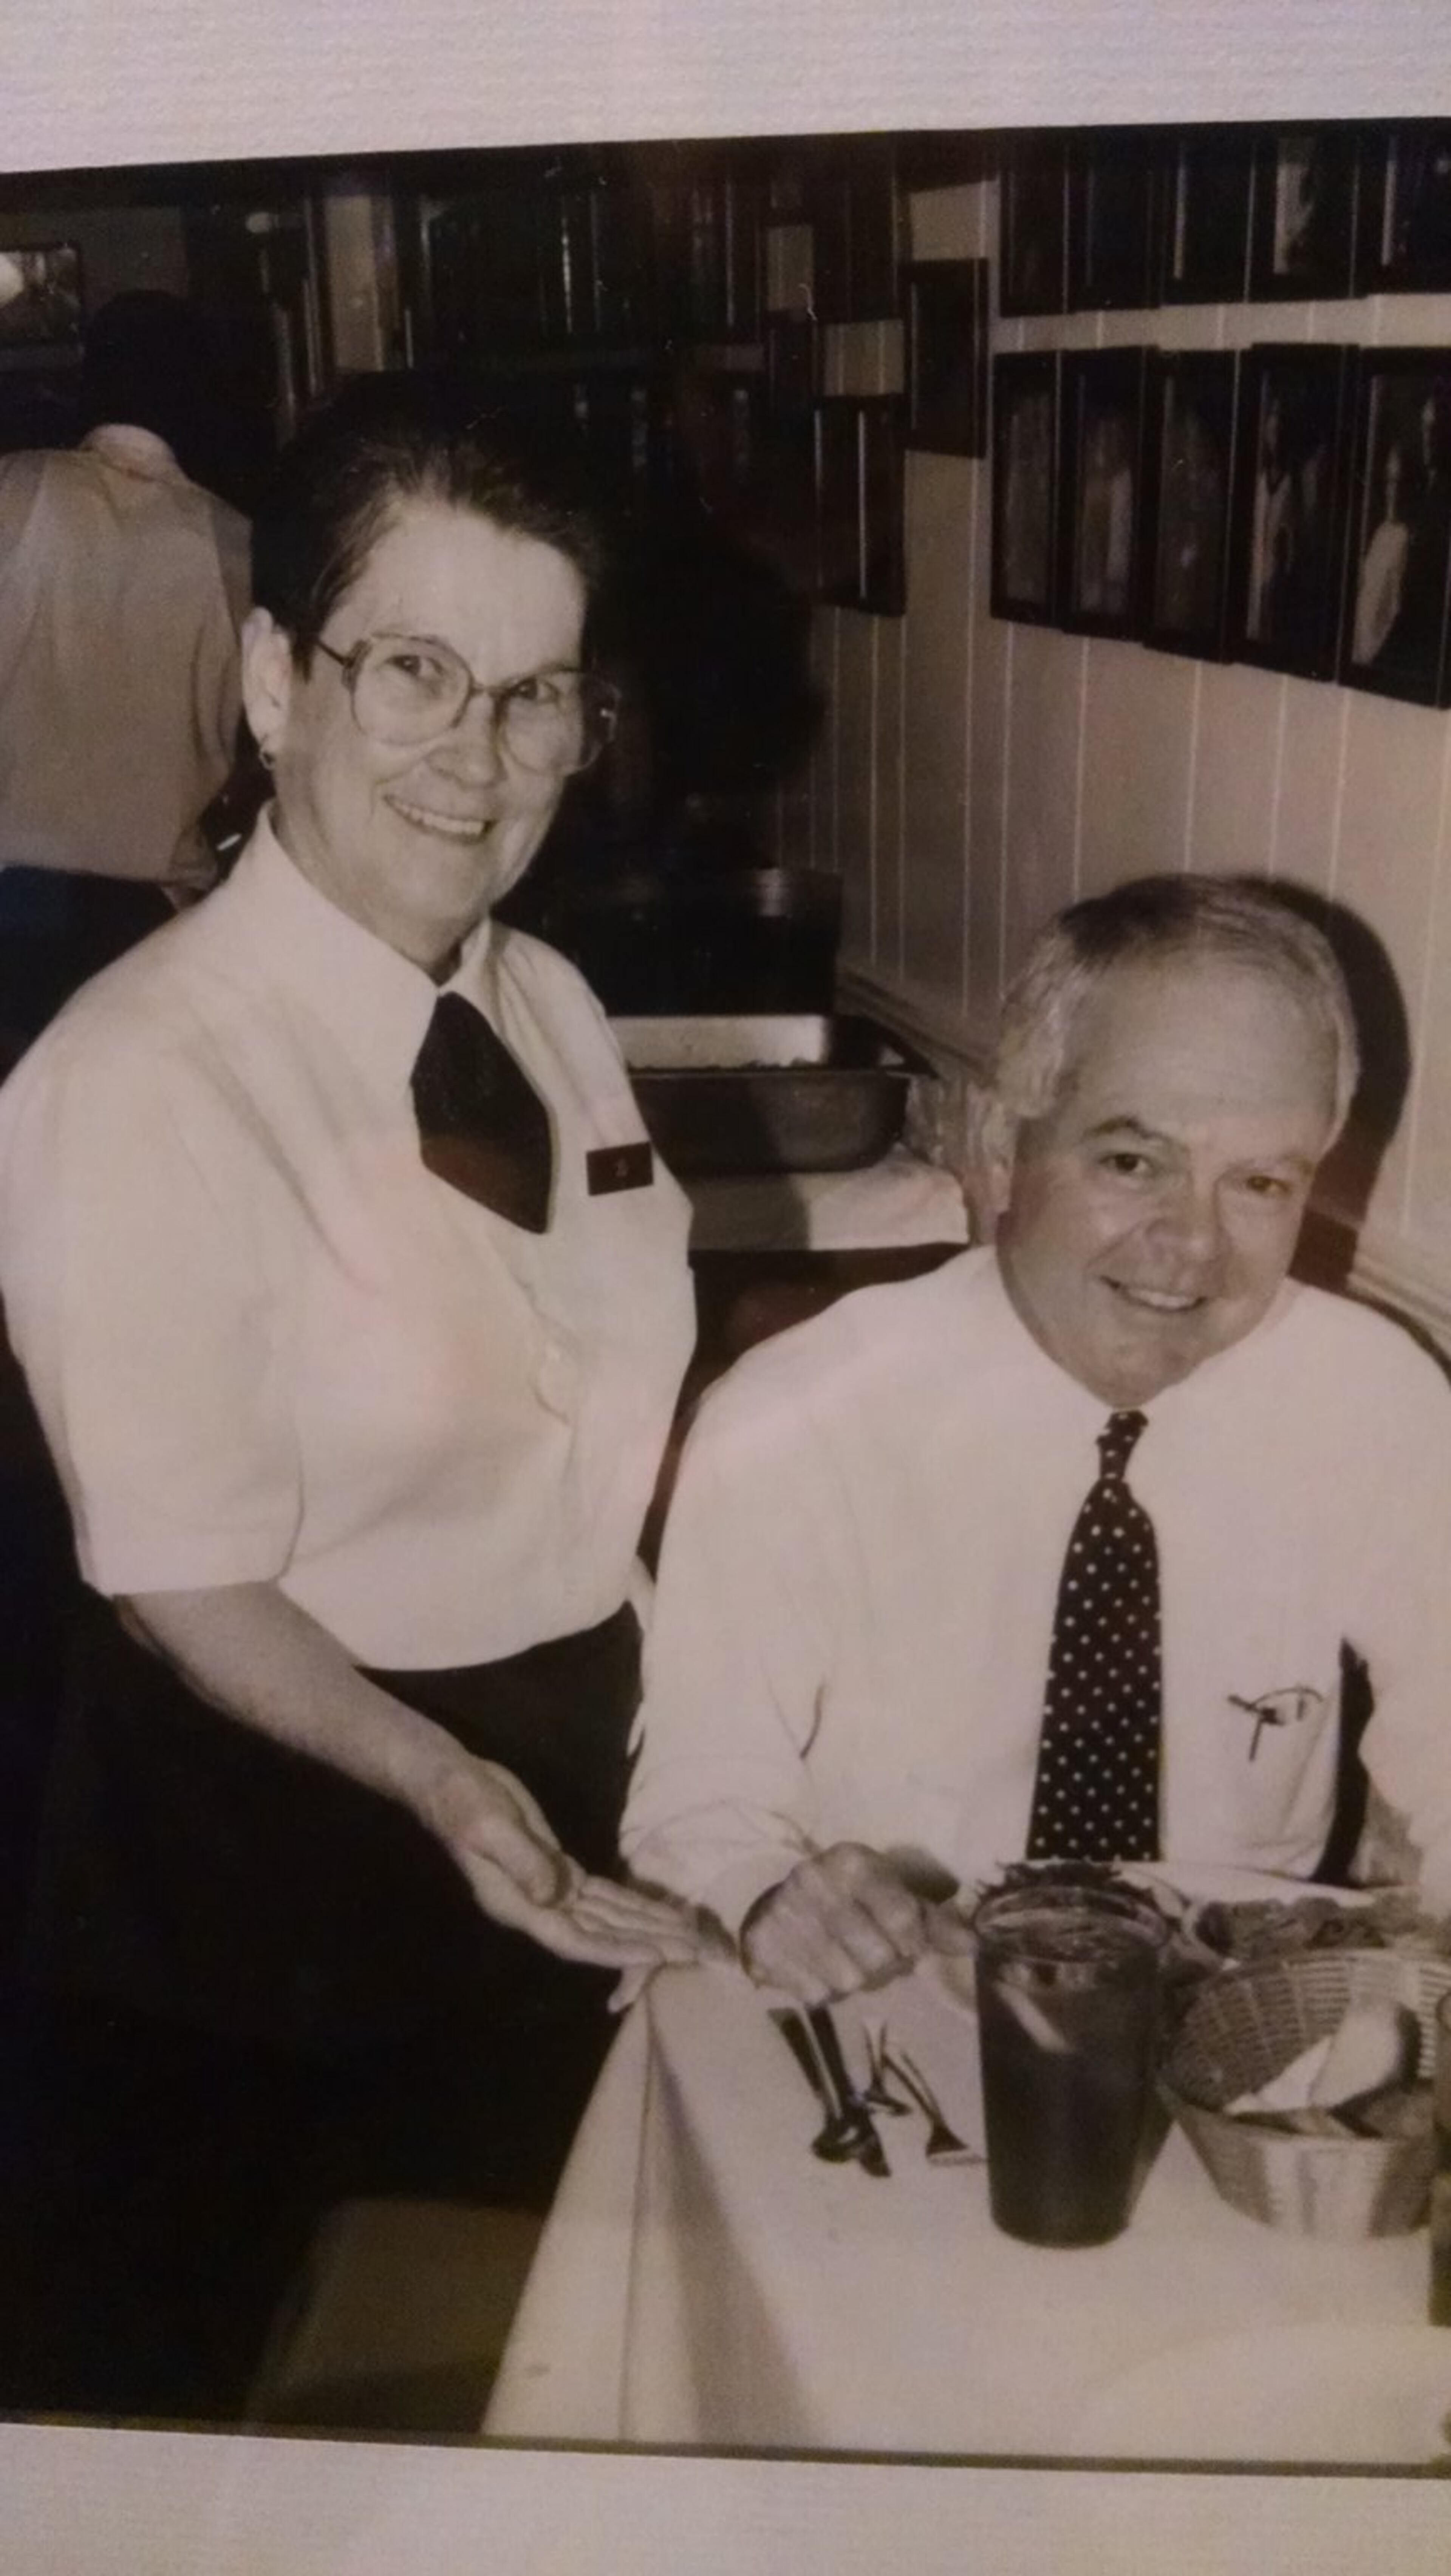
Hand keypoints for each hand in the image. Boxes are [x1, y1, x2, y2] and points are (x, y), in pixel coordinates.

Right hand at [421, 1753, 711, 1969]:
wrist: (451, 1780)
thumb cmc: (462, 1802)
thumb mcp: (487, 1827)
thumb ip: (523, 1861)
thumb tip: (556, 1895)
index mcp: (519, 1905)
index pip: (576, 1939)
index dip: (617, 1950)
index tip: (659, 1956)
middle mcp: (537, 1906)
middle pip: (600, 1934)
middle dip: (646, 1944)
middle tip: (695, 1954)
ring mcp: (548, 1889)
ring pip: (606, 1917)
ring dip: (645, 1927)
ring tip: (687, 1938)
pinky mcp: (557, 1868)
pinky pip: (601, 1895)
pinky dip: (629, 1903)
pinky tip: (656, 1912)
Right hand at [740, 1842, 944, 2004]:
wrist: (777, 1904)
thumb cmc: (850, 1900)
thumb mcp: (891, 1896)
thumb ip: (933, 1922)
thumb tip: (974, 1945)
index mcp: (852, 1861)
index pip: (903, 1917)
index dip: (913, 1941)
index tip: (909, 1943)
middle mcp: (814, 1880)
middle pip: (878, 1957)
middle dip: (882, 1963)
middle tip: (871, 1950)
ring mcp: (784, 1913)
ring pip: (847, 1979)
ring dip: (852, 1978)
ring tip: (844, 1957)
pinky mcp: (763, 1945)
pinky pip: (815, 1993)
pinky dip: (822, 1988)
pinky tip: (816, 1965)